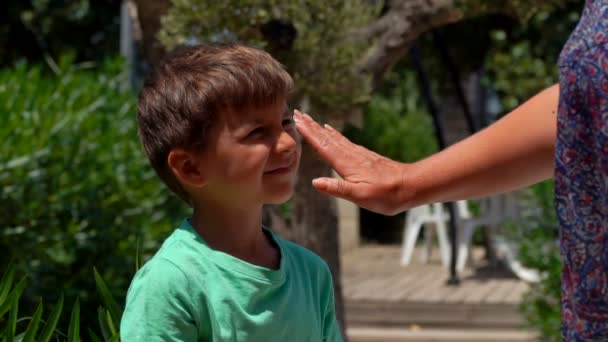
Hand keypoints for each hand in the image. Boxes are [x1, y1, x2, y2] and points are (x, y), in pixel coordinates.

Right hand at [294, 110, 414, 214]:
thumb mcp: (359, 196)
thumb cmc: (385, 194)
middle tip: (297, 113)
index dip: (309, 134)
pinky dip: (334, 134)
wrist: (409, 186)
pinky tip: (331, 131)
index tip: (296, 121)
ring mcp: (358, 154)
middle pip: (326, 137)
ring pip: (334, 137)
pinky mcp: (364, 156)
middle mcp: (350, 155)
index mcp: (346, 164)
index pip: (323, 146)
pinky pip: (344, 141)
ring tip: (310, 120)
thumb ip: (337, 188)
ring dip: (320, 128)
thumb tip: (315, 182)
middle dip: (311, 126)